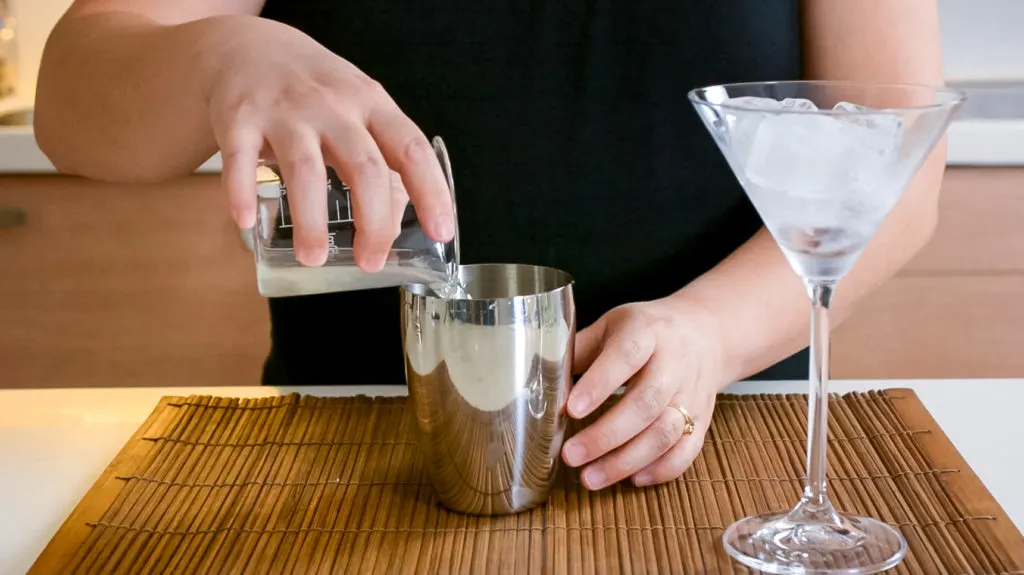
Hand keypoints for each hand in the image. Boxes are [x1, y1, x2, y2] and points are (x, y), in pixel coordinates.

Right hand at [202, 16, 453, 268]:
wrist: (249, 45)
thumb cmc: (317, 92)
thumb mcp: (360, 113)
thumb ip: (381, 166)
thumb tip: (390, 228)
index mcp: (372, 104)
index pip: (412, 149)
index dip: (431, 192)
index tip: (441, 232)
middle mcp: (333, 105)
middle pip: (364, 167)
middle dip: (372, 222)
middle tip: (369, 262)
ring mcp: (285, 110)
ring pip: (305, 170)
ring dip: (311, 221)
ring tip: (313, 258)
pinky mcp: (240, 116)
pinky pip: (240, 159)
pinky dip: (242, 192)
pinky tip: (246, 220)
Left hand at [561, 296, 725, 489]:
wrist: (705, 334)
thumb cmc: (646, 331)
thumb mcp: (612, 325)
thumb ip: (578, 349)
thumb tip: (538, 372)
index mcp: (647, 332)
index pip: (626, 356)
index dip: (600, 384)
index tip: (572, 410)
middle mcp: (673, 363)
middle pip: (645, 404)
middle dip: (606, 435)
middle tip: (571, 456)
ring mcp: (691, 393)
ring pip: (665, 433)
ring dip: (627, 460)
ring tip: (591, 478)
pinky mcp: (703, 418)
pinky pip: (687, 449)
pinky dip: (661, 469)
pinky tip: (632, 479)